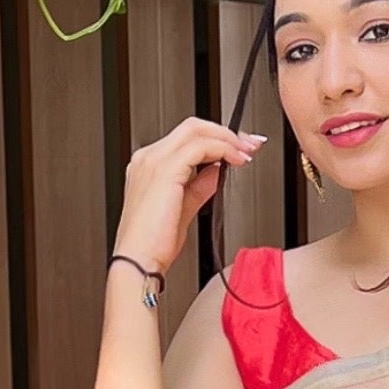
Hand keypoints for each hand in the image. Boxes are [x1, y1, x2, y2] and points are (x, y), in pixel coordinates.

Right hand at [115, 115, 259, 282]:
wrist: (138, 261)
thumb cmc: (153, 245)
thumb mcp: (183, 210)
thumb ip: (198, 187)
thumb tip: (215, 173)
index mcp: (149, 166)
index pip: (187, 138)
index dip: (217, 138)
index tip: (240, 149)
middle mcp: (149, 158)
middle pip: (193, 127)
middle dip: (226, 133)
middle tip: (250, 145)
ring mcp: (154, 161)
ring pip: (197, 130)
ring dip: (228, 139)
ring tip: (247, 154)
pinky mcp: (165, 170)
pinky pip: (201, 147)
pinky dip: (223, 150)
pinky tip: (235, 161)